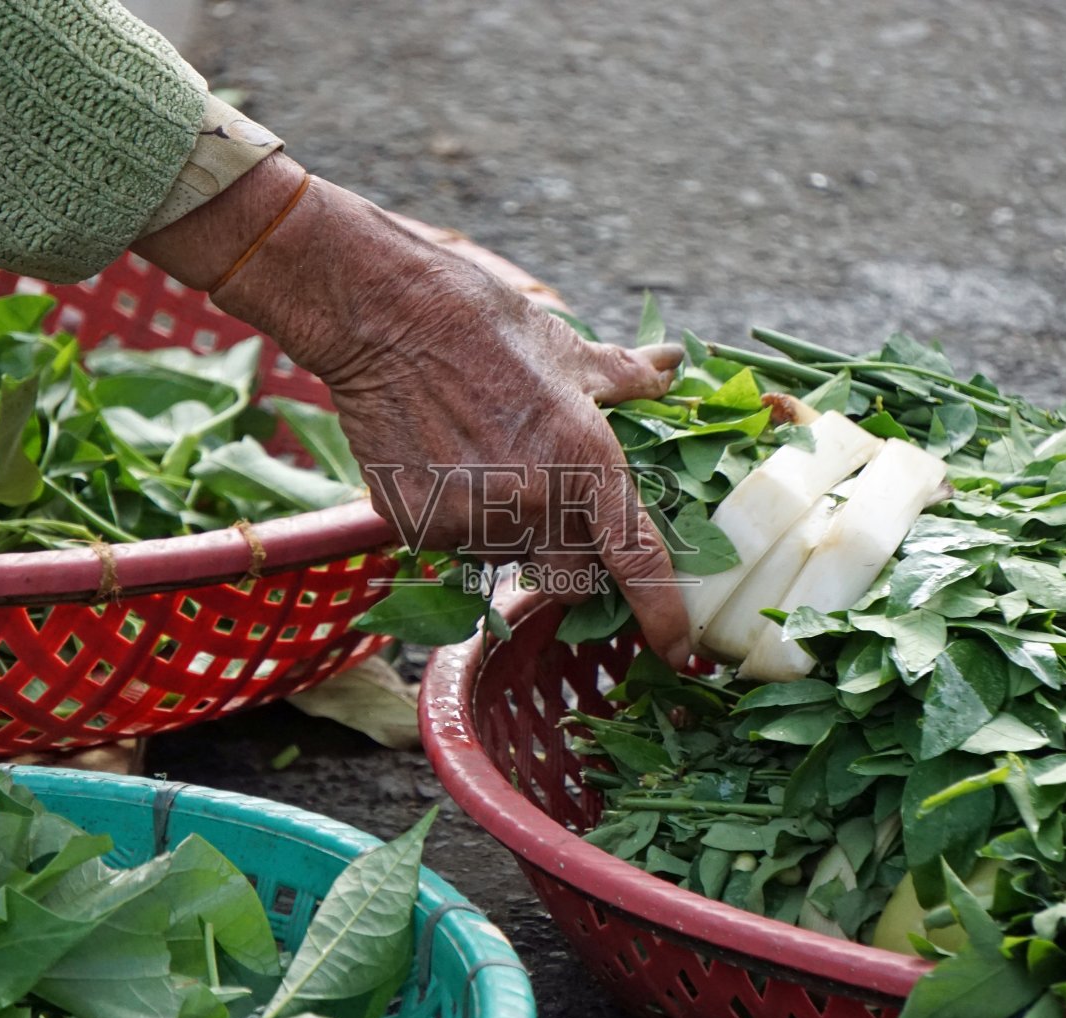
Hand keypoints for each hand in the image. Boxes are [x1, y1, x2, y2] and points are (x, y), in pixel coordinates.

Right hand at [134, 154, 690, 665]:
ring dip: (507, 533)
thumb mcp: (569, 350)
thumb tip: (675, 370)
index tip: (682, 654)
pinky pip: (451, 547)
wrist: (384, 316)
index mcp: (586, 464)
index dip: (664, 617)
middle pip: (569, 582)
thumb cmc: (484, 324)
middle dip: (570, 567)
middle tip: (551, 515)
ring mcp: (471, 521)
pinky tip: (441, 464)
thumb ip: (628, 379)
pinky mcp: (417, 527)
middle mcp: (534, 503)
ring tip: (483, 463)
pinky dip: (455, 520)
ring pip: (506, 560)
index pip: (638, 562)